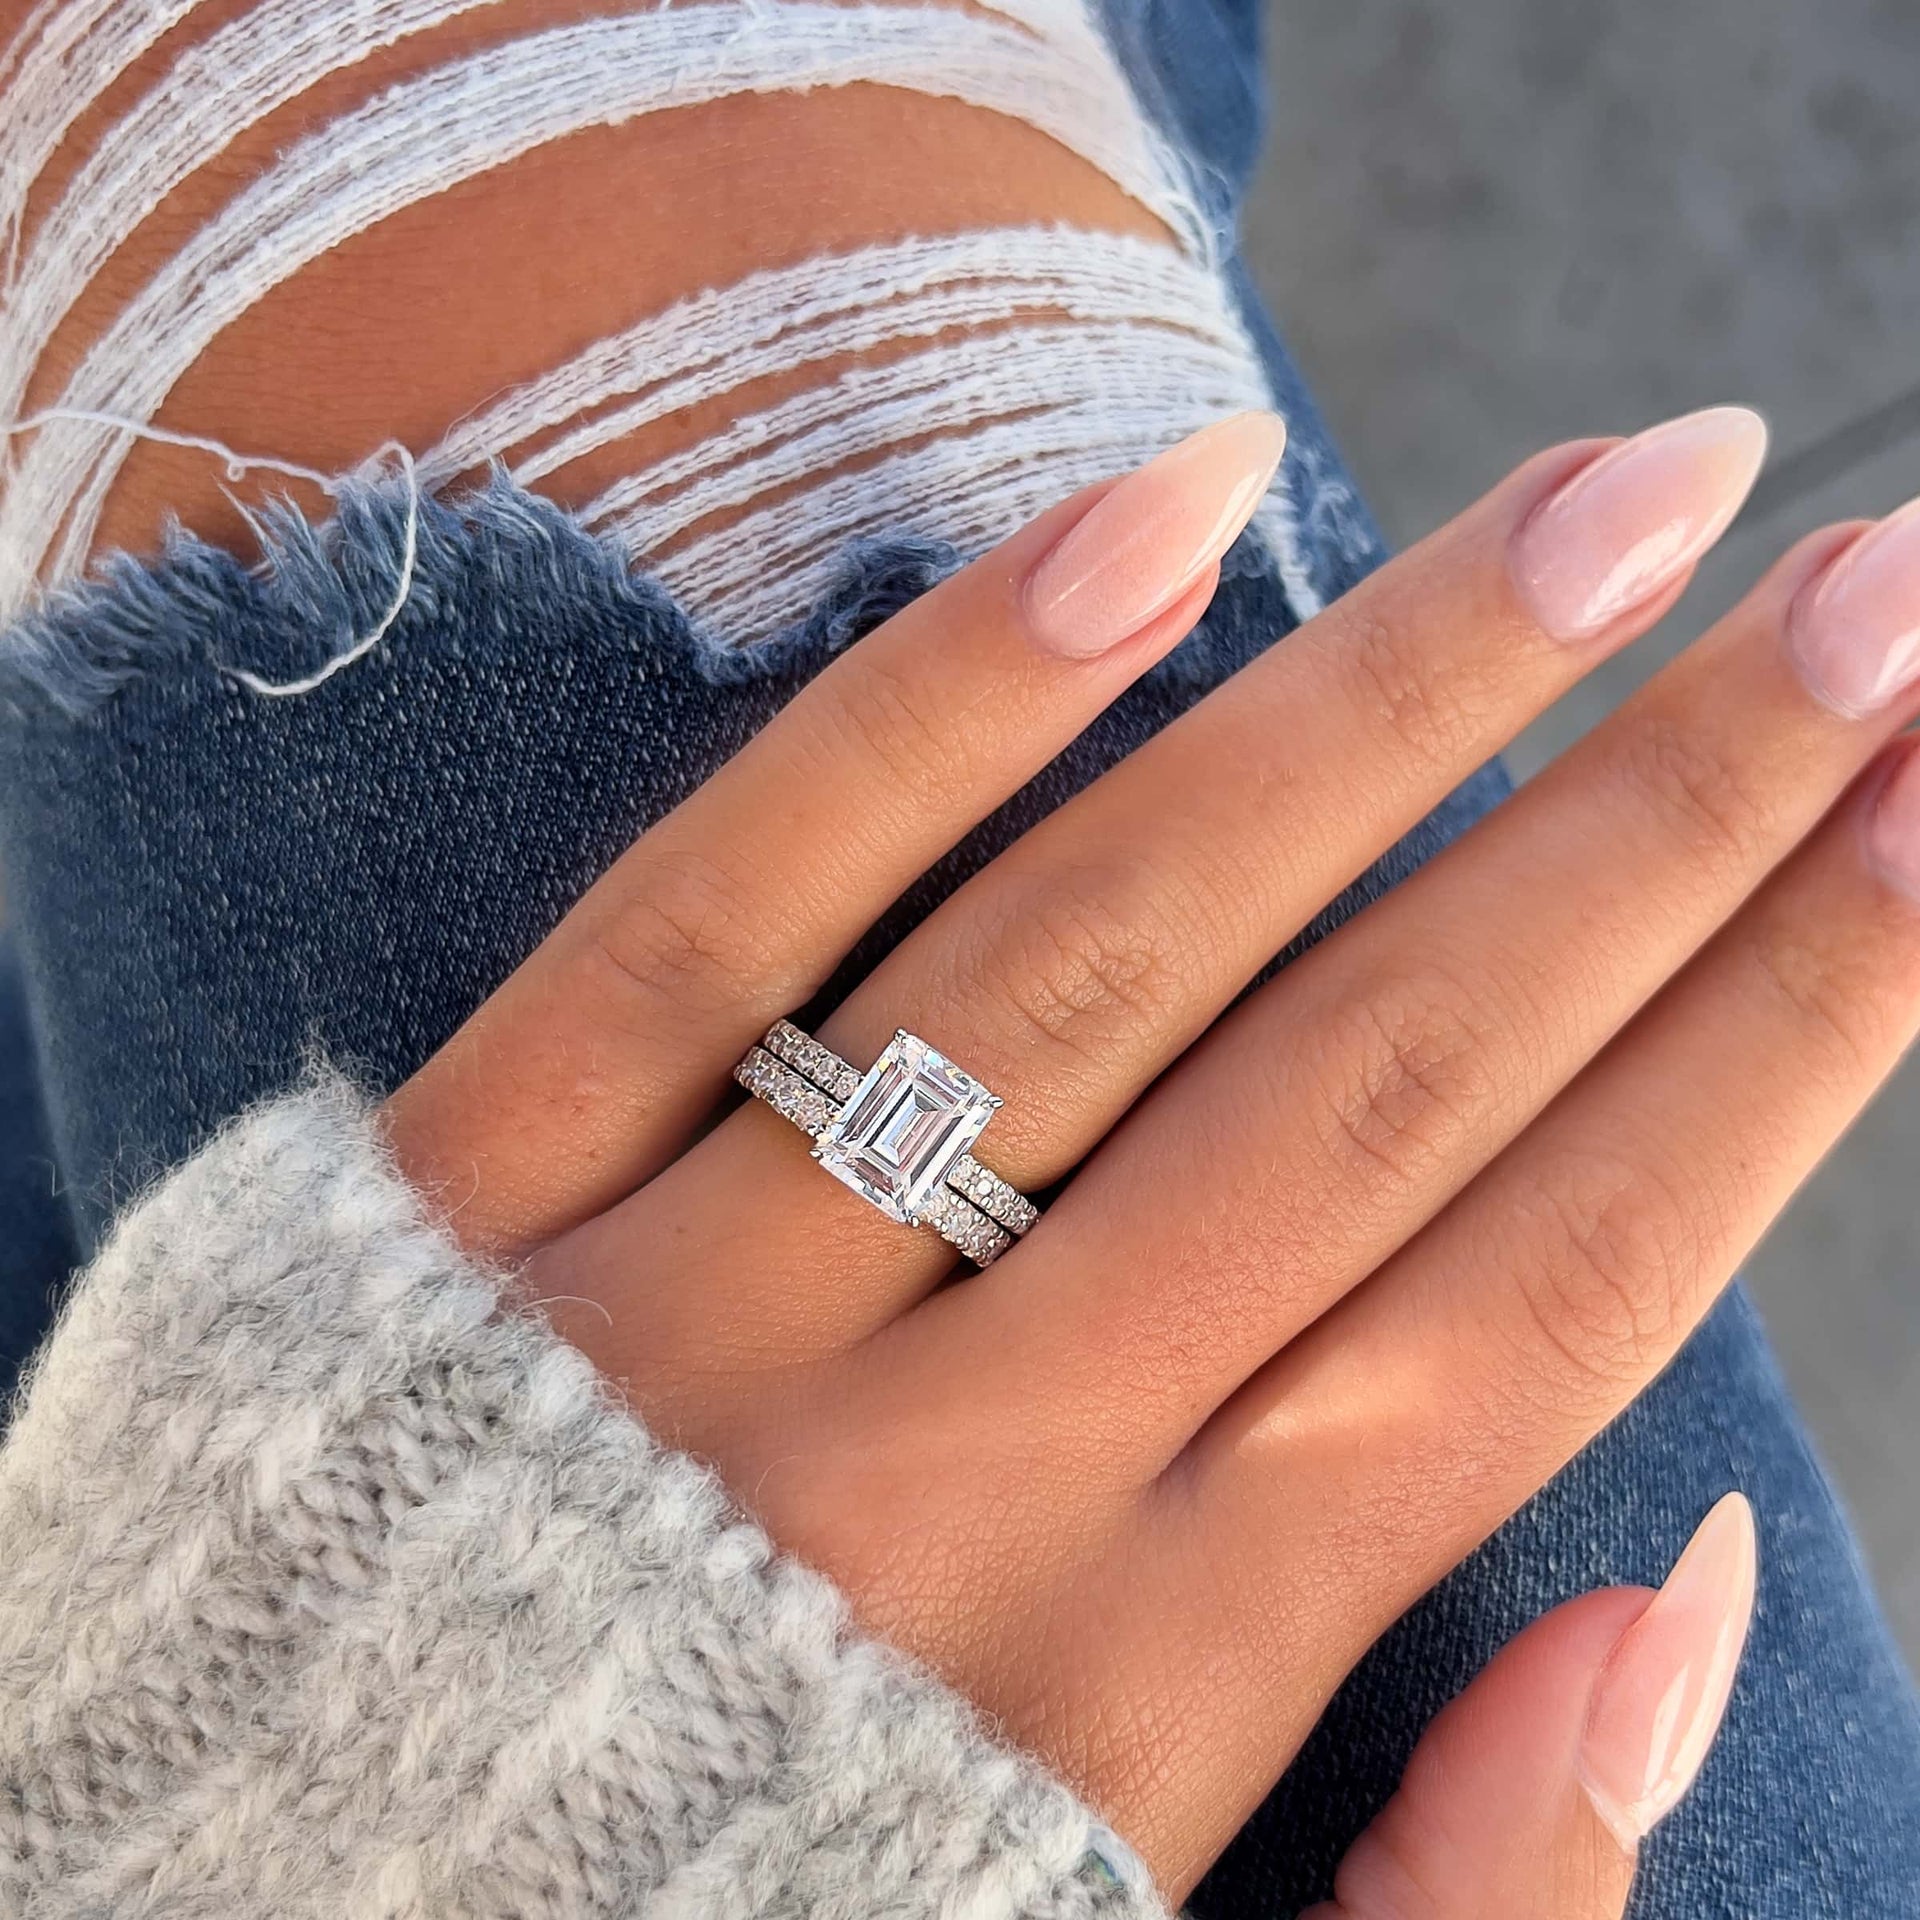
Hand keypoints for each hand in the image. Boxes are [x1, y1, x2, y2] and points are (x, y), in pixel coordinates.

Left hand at [386, 405, 1918, 1900]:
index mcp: (1134, 1675)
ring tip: (1626, 497)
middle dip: (1675, 823)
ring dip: (1392, 702)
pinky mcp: (477, 1191)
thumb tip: (1687, 1602)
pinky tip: (1157, 517)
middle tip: (1881, 593)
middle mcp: (950, 1462)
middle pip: (1388, 1080)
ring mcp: (699, 1299)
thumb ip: (1445, 1888)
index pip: (1544, 1284)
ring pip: (1107, 947)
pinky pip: (723, 909)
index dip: (1781, 1030)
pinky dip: (940, 707)